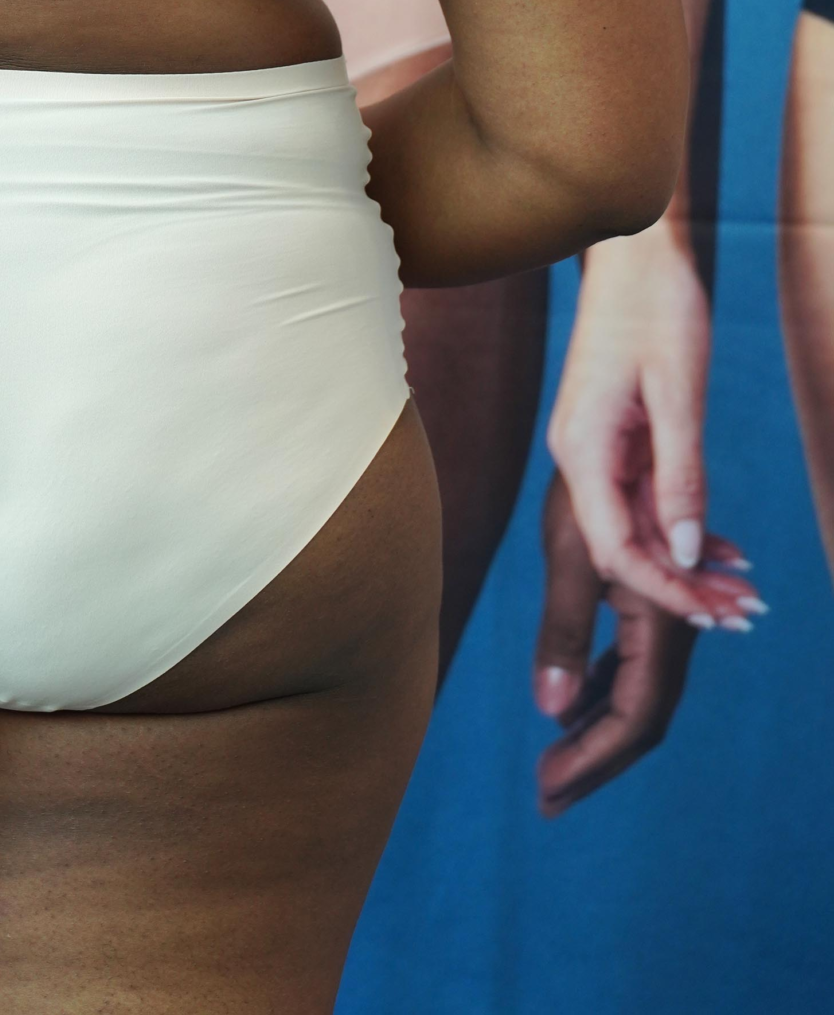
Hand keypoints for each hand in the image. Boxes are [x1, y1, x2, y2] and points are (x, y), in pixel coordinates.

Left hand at [534, 470, 705, 810]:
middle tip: (546, 797)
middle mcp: (673, 625)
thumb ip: (564, 630)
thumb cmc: (596, 481)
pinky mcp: (651, 599)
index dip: (592, 761)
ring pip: (639, 692)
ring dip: (597, 730)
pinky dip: (603, 691)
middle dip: (593, 760)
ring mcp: (666, 614)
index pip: (634, 718)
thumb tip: (550, 711)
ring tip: (553, 761)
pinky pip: (633, 662)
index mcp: (661, 623)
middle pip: (641, 716)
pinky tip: (575, 703)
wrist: (631, 424)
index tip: (547, 792)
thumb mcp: (570, 553)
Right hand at [545, 223, 759, 623]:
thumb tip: (683, 554)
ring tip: (744, 594)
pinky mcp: (613, 437)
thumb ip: (679, 475)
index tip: (713, 618)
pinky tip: (724, 549)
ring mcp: (594, 448)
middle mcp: (578, 456)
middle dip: (682, 590)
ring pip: (638, 527)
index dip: (663, 591)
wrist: (635, 251)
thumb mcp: (677, 393)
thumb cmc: (655, 308)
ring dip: (688, 564)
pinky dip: (683, 526)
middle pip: (625, 546)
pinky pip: (644, 498)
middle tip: (744, 617)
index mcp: (581, 448)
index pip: (615, 547)